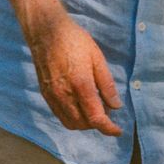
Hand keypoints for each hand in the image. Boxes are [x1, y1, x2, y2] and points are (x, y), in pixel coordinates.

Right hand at [25, 14, 122, 135]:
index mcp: (81, 85)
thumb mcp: (97, 59)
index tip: (118, 131)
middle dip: (97, 124)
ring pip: (69, 123)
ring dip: (84, 123)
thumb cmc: (75, 41)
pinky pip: (59, 115)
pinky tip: (80, 107)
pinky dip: (72, 117)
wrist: (46, 32)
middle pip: (83, 124)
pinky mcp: (45, 94)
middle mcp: (64, 95)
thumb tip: (116, 106)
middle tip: (108, 113)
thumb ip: (107, 84)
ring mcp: (52, 96)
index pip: (95, 117)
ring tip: (95, 111)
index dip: (108, 128)